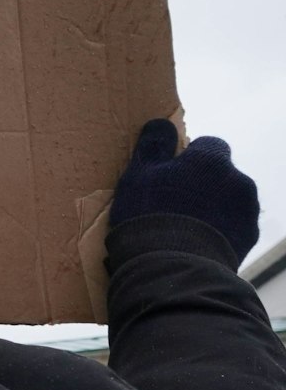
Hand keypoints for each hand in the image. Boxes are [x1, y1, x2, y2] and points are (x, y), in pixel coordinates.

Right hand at [111, 118, 259, 261]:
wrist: (172, 267)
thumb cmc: (151, 215)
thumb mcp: (139, 175)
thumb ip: (154, 145)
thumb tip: (160, 122)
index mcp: (212, 159)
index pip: (209, 145)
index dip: (190, 158)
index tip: (171, 175)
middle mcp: (238, 179)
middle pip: (222, 173)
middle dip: (205, 183)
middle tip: (176, 203)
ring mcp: (247, 209)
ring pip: (231, 199)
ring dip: (215, 206)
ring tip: (186, 226)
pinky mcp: (249, 236)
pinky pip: (235, 225)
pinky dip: (221, 229)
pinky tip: (197, 241)